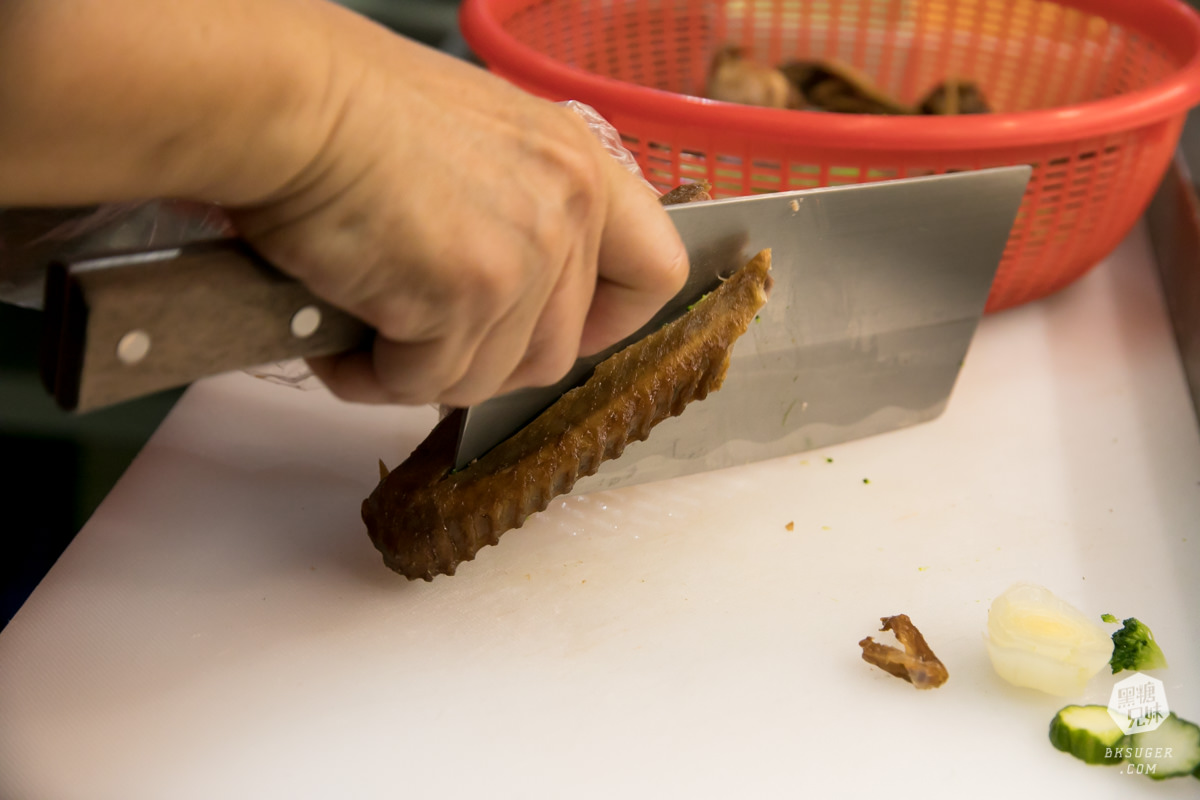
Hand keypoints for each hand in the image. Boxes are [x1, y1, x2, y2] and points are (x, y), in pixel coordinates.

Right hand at [230, 9, 687, 406]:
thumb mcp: (480, 142)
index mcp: (579, 166)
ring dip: (420, 369)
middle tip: (419, 331)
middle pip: (556, 352)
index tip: (563, 332)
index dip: (610, 322)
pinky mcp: (465, 298)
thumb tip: (508, 291)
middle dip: (482, 360)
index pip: (655, 272)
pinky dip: (371, 374)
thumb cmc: (354, 109)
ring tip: (362, 320)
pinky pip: (422, 383)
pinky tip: (337, 331)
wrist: (288, 98)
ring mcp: (523, 258)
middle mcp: (568, 212)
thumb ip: (521, 208)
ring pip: (488, 378)